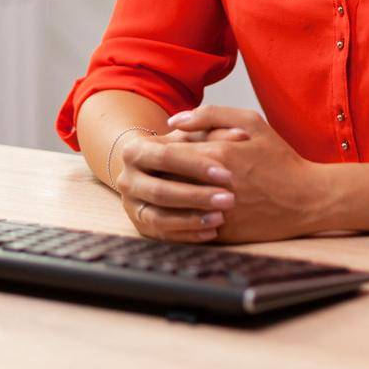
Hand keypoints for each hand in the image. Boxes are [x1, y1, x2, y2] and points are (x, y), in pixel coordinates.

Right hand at [113, 129, 244, 242]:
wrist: (151, 170)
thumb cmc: (178, 150)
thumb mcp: (191, 138)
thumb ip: (215, 133)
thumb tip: (242, 135)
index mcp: (134, 151)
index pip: (166, 157)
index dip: (197, 166)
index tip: (227, 174)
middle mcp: (127, 180)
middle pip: (161, 191)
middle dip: (196, 196)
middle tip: (229, 199)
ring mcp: (131, 205)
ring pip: (159, 217)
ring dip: (192, 219)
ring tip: (221, 218)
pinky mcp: (140, 226)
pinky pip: (163, 235)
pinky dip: (188, 234)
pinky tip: (212, 231)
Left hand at [165, 106, 332, 242]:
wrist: (308, 199)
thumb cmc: (279, 158)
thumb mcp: (251, 122)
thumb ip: (210, 115)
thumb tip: (173, 122)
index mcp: (218, 154)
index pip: (168, 152)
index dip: (158, 150)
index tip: (157, 149)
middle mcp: (214, 185)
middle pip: (166, 179)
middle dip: (158, 173)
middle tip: (156, 169)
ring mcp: (218, 212)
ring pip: (173, 206)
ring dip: (166, 197)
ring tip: (166, 188)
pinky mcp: (223, 234)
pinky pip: (188, 227)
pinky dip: (182, 218)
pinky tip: (183, 209)